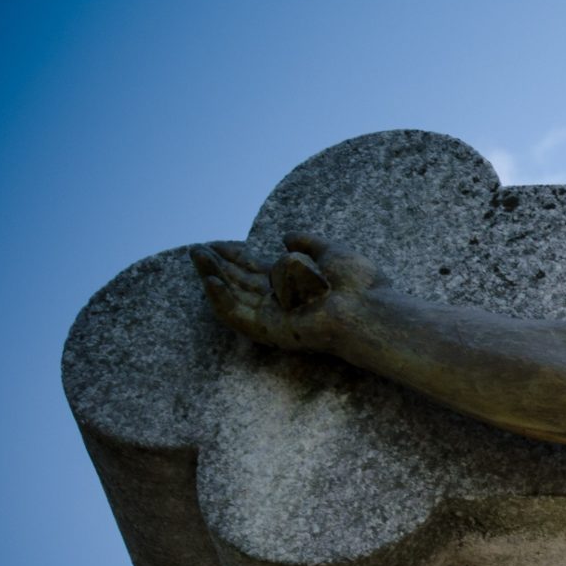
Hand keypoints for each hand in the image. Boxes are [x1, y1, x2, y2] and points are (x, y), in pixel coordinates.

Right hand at [191, 233, 384, 352]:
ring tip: (198, 256)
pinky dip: (222, 298)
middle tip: (196, 249)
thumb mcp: (331, 252)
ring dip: (213, 276)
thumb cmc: (359, 284)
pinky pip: (239, 315)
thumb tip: (285, 235)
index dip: (236, 255)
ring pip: (234, 296)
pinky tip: (209, 280)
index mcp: (294, 285)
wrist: (368, 308)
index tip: (218, 243)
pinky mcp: (269, 330)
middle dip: (218, 265)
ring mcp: (274, 317)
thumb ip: (308, 243)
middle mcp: (281, 302)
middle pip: (240, 282)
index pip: (256, 269)